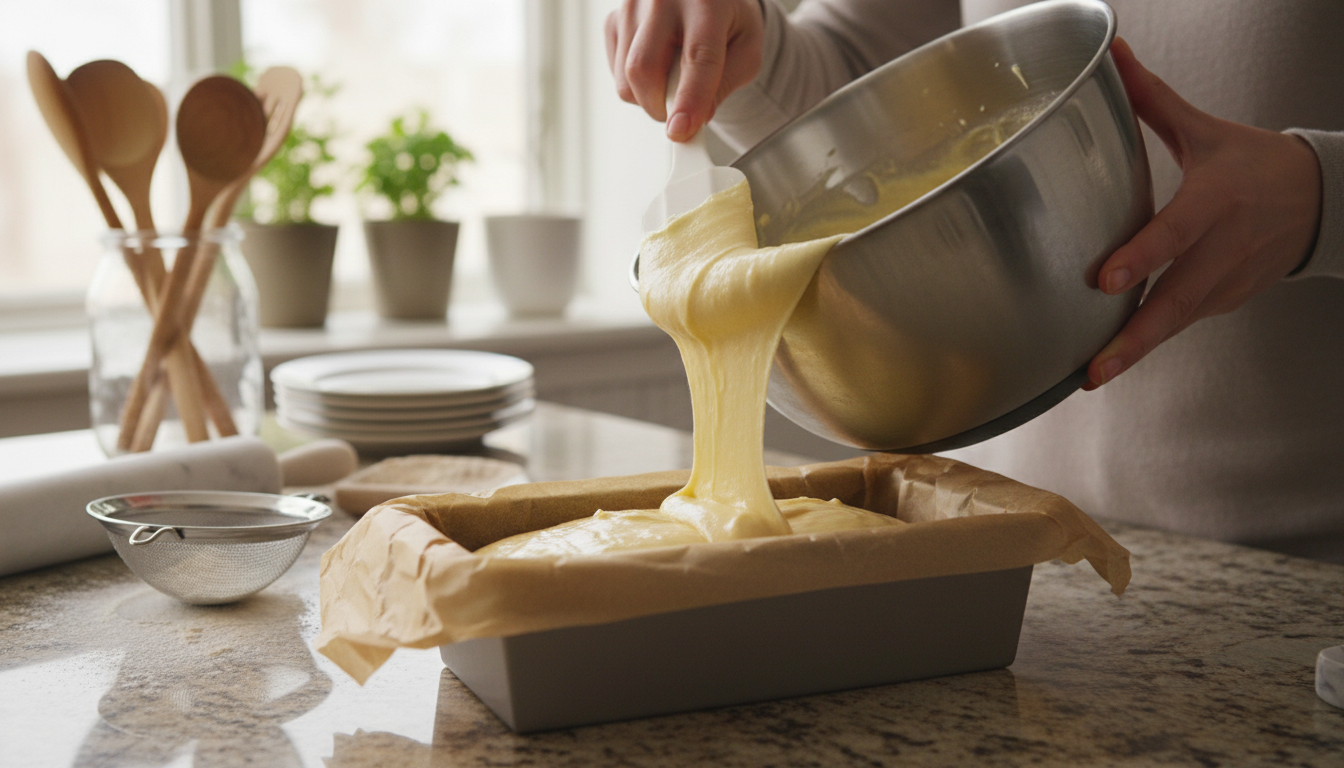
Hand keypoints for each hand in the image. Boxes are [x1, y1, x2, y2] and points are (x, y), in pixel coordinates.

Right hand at [605, 0, 763, 140]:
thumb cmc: (728, 22)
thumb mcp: (747, 50)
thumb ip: (725, 84)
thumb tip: (693, 120)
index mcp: (706, 2)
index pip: (696, 57)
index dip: (689, 99)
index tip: (680, 130)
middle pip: (645, 68)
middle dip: (660, 107)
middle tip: (680, 116)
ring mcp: (632, 8)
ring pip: (627, 77)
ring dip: (650, 98)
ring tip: (673, 82)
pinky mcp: (613, 21)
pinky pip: (616, 73)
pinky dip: (636, 86)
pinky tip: (657, 68)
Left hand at [1084, 37, 1322, 388]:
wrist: (1321, 200)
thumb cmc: (1252, 163)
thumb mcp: (1205, 129)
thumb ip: (1151, 99)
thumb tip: (1112, 54)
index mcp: (1216, 200)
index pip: (1176, 232)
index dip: (1142, 257)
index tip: (1104, 281)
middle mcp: (1223, 248)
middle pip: (1176, 301)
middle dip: (1134, 340)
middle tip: (1094, 369)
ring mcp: (1228, 282)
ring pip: (1179, 322)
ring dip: (1137, 351)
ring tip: (1092, 376)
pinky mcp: (1226, 302)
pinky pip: (1184, 323)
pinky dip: (1151, 341)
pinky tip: (1112, 358)